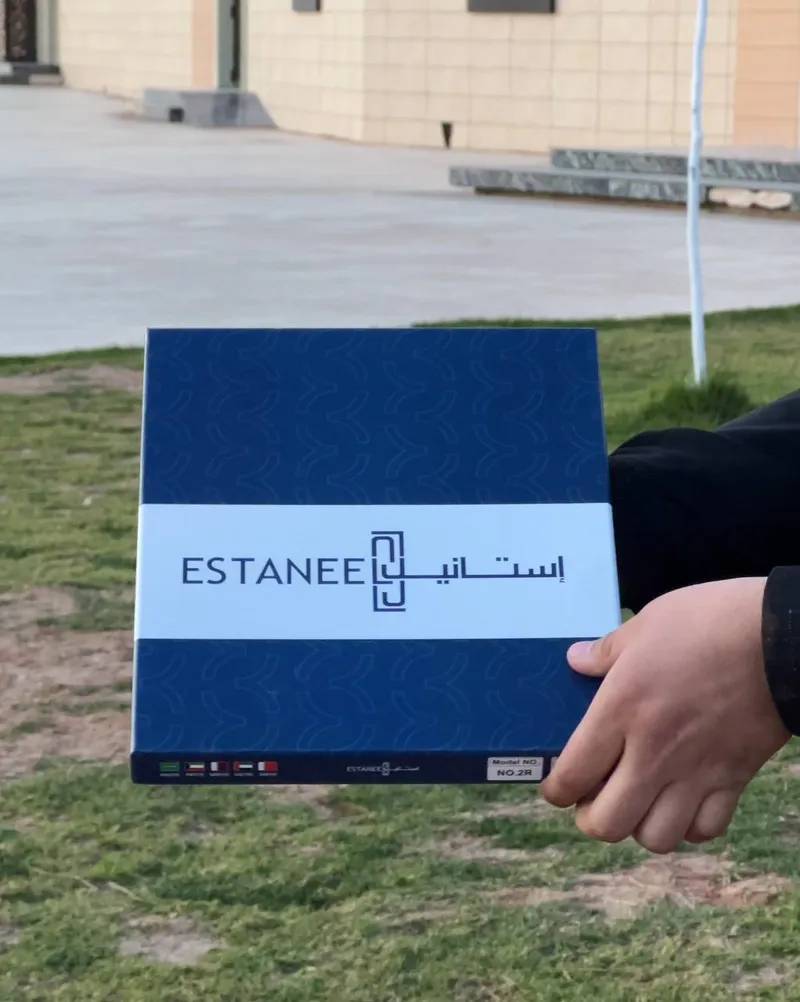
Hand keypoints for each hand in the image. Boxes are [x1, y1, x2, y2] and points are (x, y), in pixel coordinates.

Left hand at [540, 578, 789, 853]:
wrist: (781, 637)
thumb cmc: (709, 622)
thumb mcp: (645, 624)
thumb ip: (605, 651)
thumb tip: (575, 660)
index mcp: (622, 709)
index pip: (573, 775)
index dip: (555, 790)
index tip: (556, 786)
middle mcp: (654, 751)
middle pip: (607, 824)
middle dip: (591, 819)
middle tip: (593, 797)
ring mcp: (697, 771)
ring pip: (656, 837)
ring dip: (640, 826)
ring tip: (638, 800)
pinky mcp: (734, 778)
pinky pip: (705, 828)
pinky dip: (689, 825)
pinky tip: (682, 800)